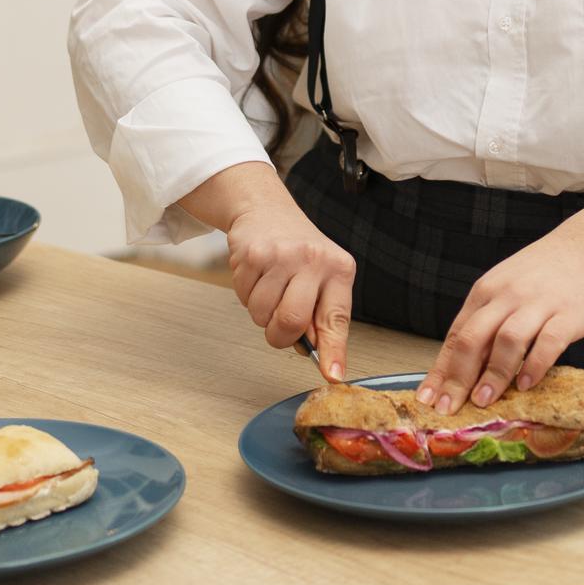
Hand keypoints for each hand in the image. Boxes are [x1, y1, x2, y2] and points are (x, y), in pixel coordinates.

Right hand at [223, 198, 356, 380]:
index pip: (336, 318)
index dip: (333, 350)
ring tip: (268, 287)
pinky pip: (244, 296)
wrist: (266, 209)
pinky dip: (245, 294)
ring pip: (262, 313)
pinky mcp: (254, 253)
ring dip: (260, 312)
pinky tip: (256, 274)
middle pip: (292, 321)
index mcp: (339, 270)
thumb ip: (320, 315)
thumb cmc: (297, 253)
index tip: (332, 375)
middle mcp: (315, 259)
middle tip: (277, 325)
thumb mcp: (321, 278)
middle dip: (279, 335)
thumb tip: (319, 355)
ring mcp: (283, 255)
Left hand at [419, 230, 583, 413]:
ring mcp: (537, 304)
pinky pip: (548, 342)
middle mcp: (507, 296)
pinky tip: (525, 384)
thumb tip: (458, 370)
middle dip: (459, 377)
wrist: (581, 252)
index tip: (429, 399)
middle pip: (474, 338)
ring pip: (508, 340)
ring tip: (485, 400)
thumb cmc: (536, 278)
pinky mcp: (567, 314)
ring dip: (494, 373)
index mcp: (484, 292)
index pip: (456, 336)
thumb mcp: (500, 292)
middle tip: (451, 407)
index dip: (441, 371)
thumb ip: (482, 326)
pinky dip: (534, 365)